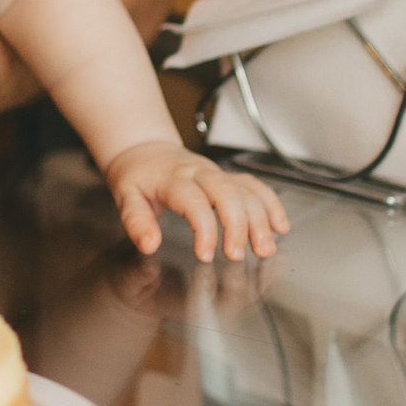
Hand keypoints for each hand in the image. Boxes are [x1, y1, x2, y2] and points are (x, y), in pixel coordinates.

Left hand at [104, 140, 287, 261]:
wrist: (143, 150)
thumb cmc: (136, 175)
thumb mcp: (125, 197)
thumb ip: (136, 222)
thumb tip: (149, 244)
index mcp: (173, 178)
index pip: (194, 201)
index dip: (204, 228)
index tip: (205, 255)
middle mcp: (199, 173)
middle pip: (227, 193)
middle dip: (238, 225)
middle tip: (237, 255)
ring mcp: (216, 173)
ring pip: (246, 190)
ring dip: (260, 219)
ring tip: (265, 248)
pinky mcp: (227, 176)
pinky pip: (254, 185)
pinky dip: (271, 204)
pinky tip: (280, 225)